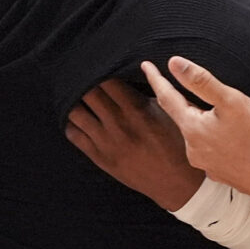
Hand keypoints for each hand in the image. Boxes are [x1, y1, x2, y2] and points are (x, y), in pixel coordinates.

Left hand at [66, 80, 202, 209]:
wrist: (177, 183)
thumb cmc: (176, 144)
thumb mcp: (168, 113)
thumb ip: (148, 93)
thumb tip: (131, 74)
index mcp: (136, 109)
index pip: (106, 80)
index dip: (100, 69)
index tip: (98, 65)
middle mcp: (118, 124)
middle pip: (87, 92)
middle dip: (84, 82)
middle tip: (84, 77)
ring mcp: (106, 142)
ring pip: (75, 112)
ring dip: (75, 101)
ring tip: (79, 97)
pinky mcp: (100, 158)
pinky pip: (74, 135)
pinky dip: (72, 123)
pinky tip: (80, 119)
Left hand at [139, 58, 249, 202]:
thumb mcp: (231, 101)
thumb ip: (200, 81)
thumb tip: (173, 63)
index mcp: (192, 128)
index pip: (166, 98)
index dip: (156, 79)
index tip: (145, 65)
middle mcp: (193, 150)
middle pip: (182, 119)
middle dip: (182, 102)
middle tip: (181, 86)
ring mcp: (207, 166)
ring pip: (197, 137)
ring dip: (201, 123)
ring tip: (213, 113)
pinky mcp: (221, 176)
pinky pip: (212, 153)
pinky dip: (214, 142)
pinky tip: (227, 140)